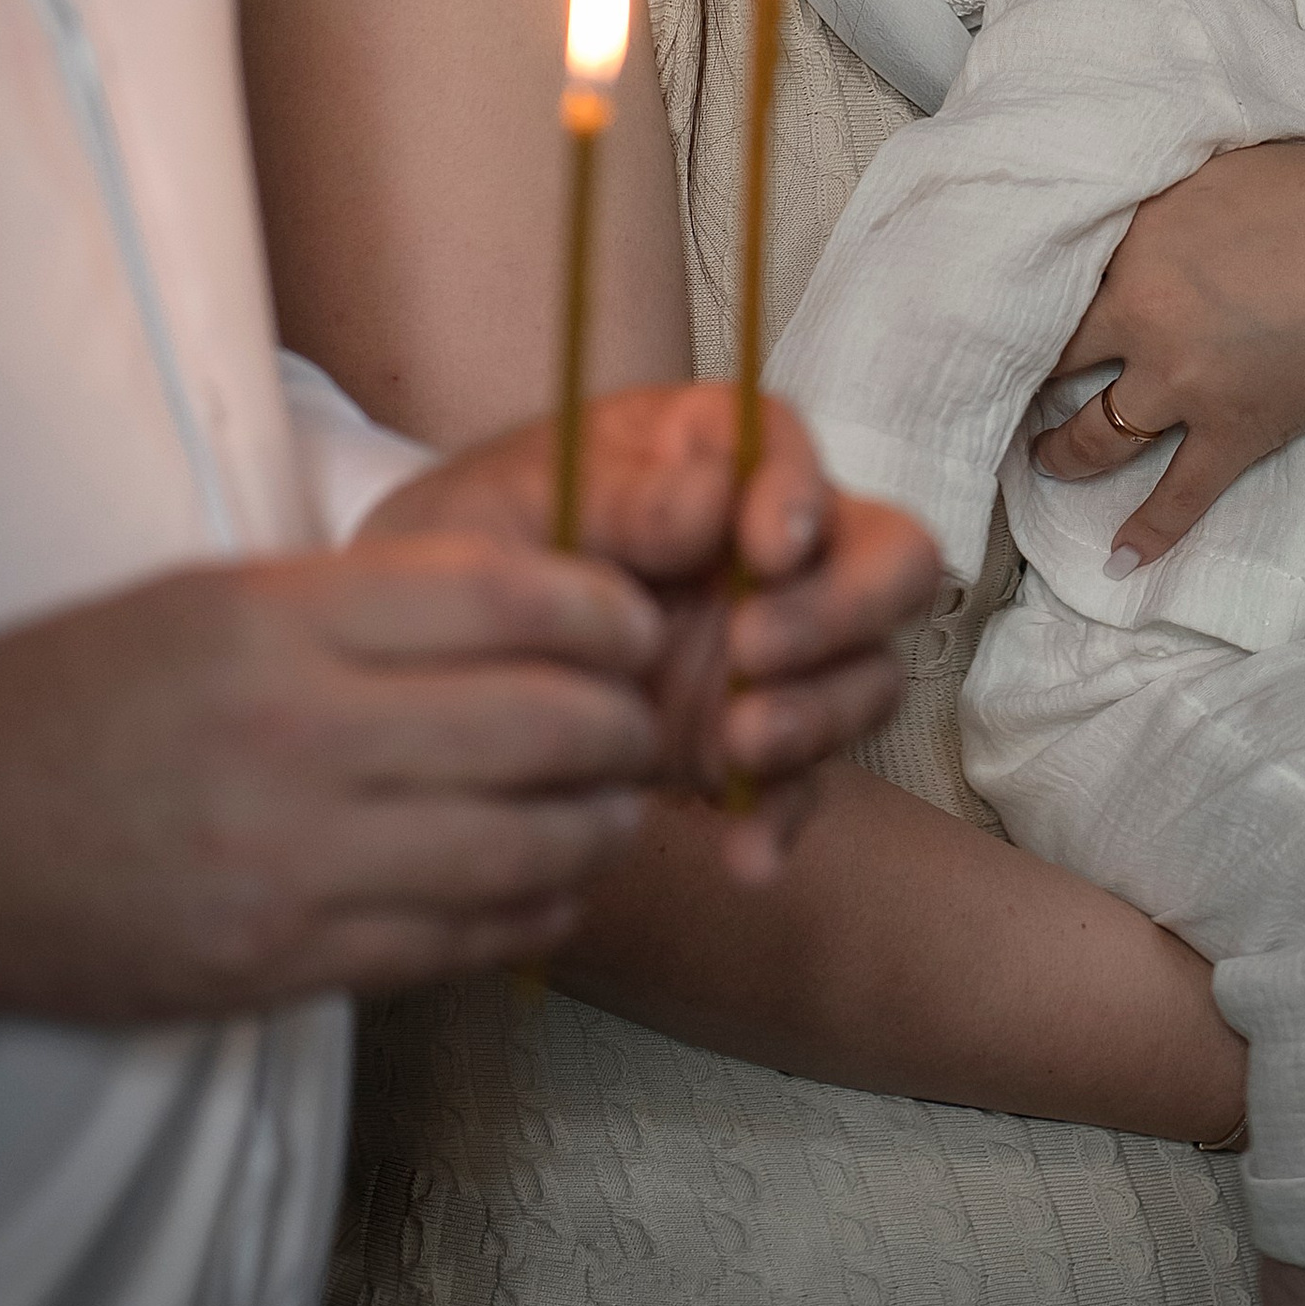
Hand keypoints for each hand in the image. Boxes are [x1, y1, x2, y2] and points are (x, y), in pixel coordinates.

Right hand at [0, 538, 665, 1020]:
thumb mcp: (214, 600)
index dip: (602, 611)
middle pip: (538, 725)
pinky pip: (454, 945)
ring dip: (598, 828)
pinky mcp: (282, 967)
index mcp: (281, 622)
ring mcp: (294, 865)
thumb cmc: (81, 702)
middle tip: (644, 718)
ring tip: (617, 808)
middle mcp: (300, 738)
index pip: (505, 598)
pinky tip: (553, 888)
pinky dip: (530, 914)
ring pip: (518, 847)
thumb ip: (366, 601)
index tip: (633, 622)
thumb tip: (526, 607)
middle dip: (623, 724)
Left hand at [364, 388, 942, 882]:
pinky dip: (784, 817)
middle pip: (889, 554)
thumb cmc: (466, 549)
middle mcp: (765, 543)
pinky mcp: (756, 736)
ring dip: (820, 713)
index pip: (790, 449)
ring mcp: (776, 642)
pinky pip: (805, 779)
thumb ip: (614, 498)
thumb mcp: (506, 509)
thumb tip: (711, 502)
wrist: (415, 663)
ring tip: (733, 747)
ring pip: (867, 669)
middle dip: (842, 607)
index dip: (798, 494)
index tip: (765, 550)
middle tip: (753, 649)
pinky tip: (743, 856)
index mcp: (703, 453)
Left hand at [1034, 143, 1304, 567]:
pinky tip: (1120, 558)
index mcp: (1135, 241)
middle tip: (993, 393)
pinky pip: (1178, 496)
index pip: (1049, 277)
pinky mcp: (1237, 432)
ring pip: (1094, 436)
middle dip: (1019, 381)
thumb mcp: (1225, 171)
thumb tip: (1126, 221)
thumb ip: (1162, 205)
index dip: (1018, 298)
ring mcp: (1187, 384)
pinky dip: (1148, 531)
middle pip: (1053, 363)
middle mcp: (1144, 316)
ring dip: (1061, 455)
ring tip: (1043, 461)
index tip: (993, 310)